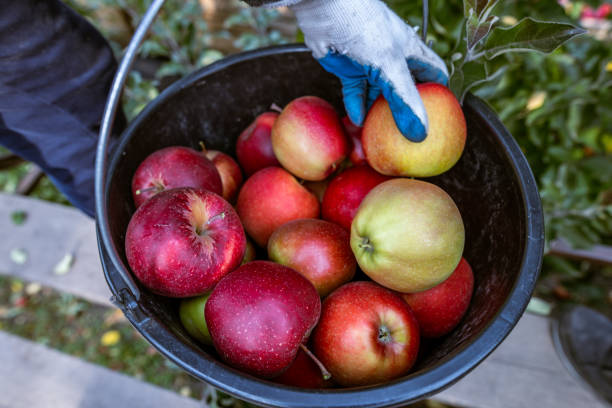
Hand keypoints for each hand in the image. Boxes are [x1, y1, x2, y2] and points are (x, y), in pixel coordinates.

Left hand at [290, 0, 447, 141]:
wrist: (324, 9)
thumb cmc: (362, 27)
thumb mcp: (388, 66)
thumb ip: (403, 100)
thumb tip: (419, 133)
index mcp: (411, 51)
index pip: (434, 75)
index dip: (438, 96)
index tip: (438, 119)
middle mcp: (392, 57)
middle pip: (405, 89)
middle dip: (405, 110)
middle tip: (406, 134)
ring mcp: (369, 63)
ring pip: (378, 93)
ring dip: (378, 112)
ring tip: (380, 134)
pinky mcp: (348, 67)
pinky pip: (356, 92)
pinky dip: (357, 106)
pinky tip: (358, 121)